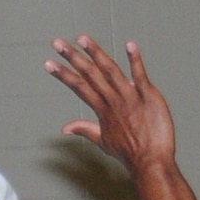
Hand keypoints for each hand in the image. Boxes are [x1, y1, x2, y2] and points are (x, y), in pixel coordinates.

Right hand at [46, 36, 175, 176]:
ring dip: (96, 53)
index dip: (63, 74)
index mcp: (102, 109)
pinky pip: (140, 75)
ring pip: (110, 71)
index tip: (49, 63)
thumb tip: (65, 128)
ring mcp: (130, 97)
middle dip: (72, 57)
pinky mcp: (148, 96)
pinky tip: (129, 44)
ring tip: (82, 38)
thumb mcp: (103, 141)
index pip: (79, 87)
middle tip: (57, 42)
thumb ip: (85, 129)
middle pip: (89, 75)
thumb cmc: (129, 153)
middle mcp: (113, 100)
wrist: (150, 162)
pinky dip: (135, 60)